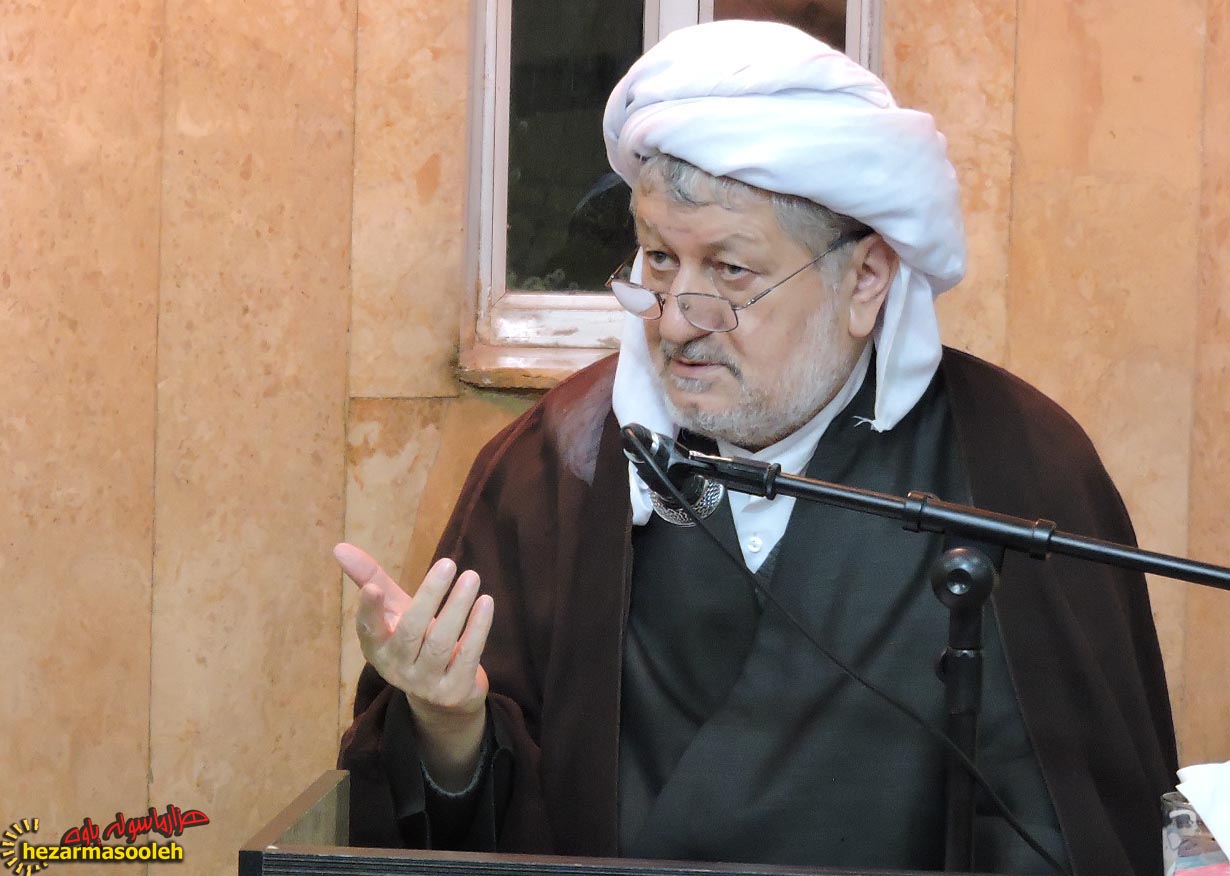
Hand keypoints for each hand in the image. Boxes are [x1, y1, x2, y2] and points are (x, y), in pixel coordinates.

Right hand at [334, 543, 493, 789]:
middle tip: (448, 563)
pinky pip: (467, 656)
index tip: (373, 587)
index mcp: (377, 647)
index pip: (368, 629)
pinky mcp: (454, 691)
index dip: (369, 610)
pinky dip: (478, 629)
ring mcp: (425, 683)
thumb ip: (370, 578)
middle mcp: (397, 668)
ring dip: (457, 607)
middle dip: (429, 596)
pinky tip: (486, 602)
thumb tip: (339, 547)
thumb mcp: (393, 610)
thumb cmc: (415, 640)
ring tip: (471, 577)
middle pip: (411, 631)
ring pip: (441, 643)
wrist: (443, 698)